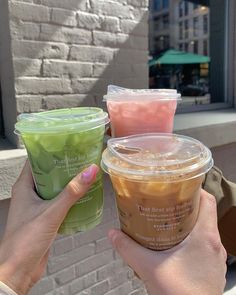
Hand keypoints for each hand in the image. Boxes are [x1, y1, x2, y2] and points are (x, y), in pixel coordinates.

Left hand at [0, 161, 98, 294]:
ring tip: (86, 173)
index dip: (50, 150)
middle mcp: (30, 194)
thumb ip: (72, 192)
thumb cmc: (25, 240)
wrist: (19, 269)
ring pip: (55, 188)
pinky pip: (59, 202)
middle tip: (81, 157)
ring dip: (69, 182)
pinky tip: (84, 195)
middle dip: (64, 166)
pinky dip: (70, 198)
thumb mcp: (51, 212)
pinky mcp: (45, 217)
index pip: (35, 160)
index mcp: (24, 187)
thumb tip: (89, 171)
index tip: (66, 144)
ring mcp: (37, 206)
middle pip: (48, 173)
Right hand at [108, 189, 226, 294]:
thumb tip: (113, 234)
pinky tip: (174, 242)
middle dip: (185, 203)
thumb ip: (128, 248)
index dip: (194, 188)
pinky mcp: (212, 267)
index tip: (177, 185)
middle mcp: (214, 243)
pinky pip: (205, 242)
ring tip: (167, 218)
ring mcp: (215, 256)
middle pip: (204, 212)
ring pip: (205, 227)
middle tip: (166, 200)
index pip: (207, 200)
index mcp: (204, 236)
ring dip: (188, 220)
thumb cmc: (179, 294)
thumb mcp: (148, 267)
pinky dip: (192, 236)